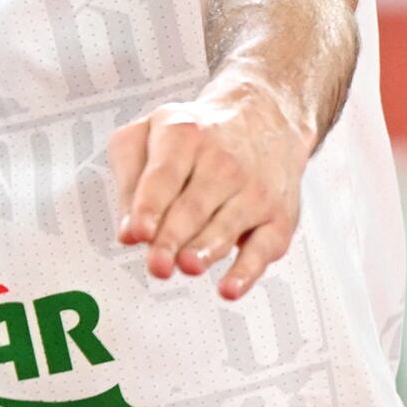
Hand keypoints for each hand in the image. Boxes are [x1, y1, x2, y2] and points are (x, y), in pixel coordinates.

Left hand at [108, 80, 312, 299]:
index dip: (148, 207)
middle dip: (172, 238)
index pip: (163, 177)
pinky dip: (247, 272)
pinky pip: (264, 249)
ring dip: (206, 251)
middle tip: (156, 263)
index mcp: (184, 137)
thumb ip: (129, 179)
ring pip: (226, 228)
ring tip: (187, 266)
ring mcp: (254, 190)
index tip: (136, 232)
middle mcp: (223, 163)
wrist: (263, 118)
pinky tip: (229, 288)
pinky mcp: (279, 217)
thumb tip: (127, 231)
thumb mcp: (148, 134)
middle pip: (192, 207)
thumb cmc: (197, 133)